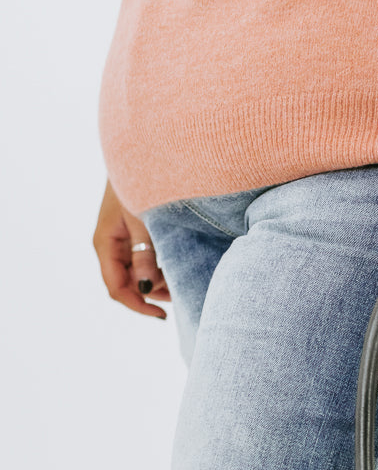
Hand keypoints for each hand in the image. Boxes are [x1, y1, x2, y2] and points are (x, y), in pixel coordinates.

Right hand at [93, 180, 170, 318]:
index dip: (138, 306)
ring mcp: (120, 240)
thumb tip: (147, 290)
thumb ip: (145, 256)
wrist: (141, 153)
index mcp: (105, 243)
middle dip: (152, 294)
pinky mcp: (133, 235)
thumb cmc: (140, 182)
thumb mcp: (143, 222)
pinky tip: (175, 264)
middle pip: (127, 285)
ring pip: (137, 275)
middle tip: (179, 293)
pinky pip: (143, 261)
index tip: (162, 316)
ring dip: (158, 282)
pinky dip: (159, 268)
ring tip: (180, 277)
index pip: (117, 288)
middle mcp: (110, 245)